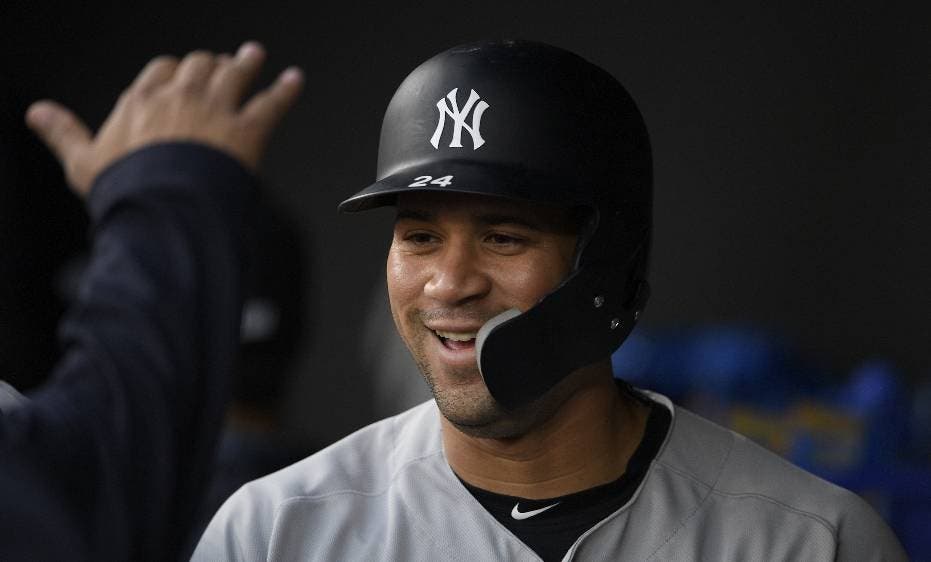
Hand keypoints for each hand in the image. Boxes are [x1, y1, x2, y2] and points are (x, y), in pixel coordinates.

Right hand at [25, 41, 302, 196]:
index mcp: (143, 101)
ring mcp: (217, 110)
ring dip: (246, 62)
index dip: (173, 72)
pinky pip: (272, 101)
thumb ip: (64, 134)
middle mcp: (182, 97)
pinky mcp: (249, 129)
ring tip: (254, 55)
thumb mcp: (84, 164)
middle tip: (223, 66)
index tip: (179, 75)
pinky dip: (286, 89)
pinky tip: (296, 80)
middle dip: (211, 65)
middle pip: (199, 65)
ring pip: (234, 73)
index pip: (160, 70)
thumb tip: (37, 113)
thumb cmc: (127, 191)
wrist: (164, 210)